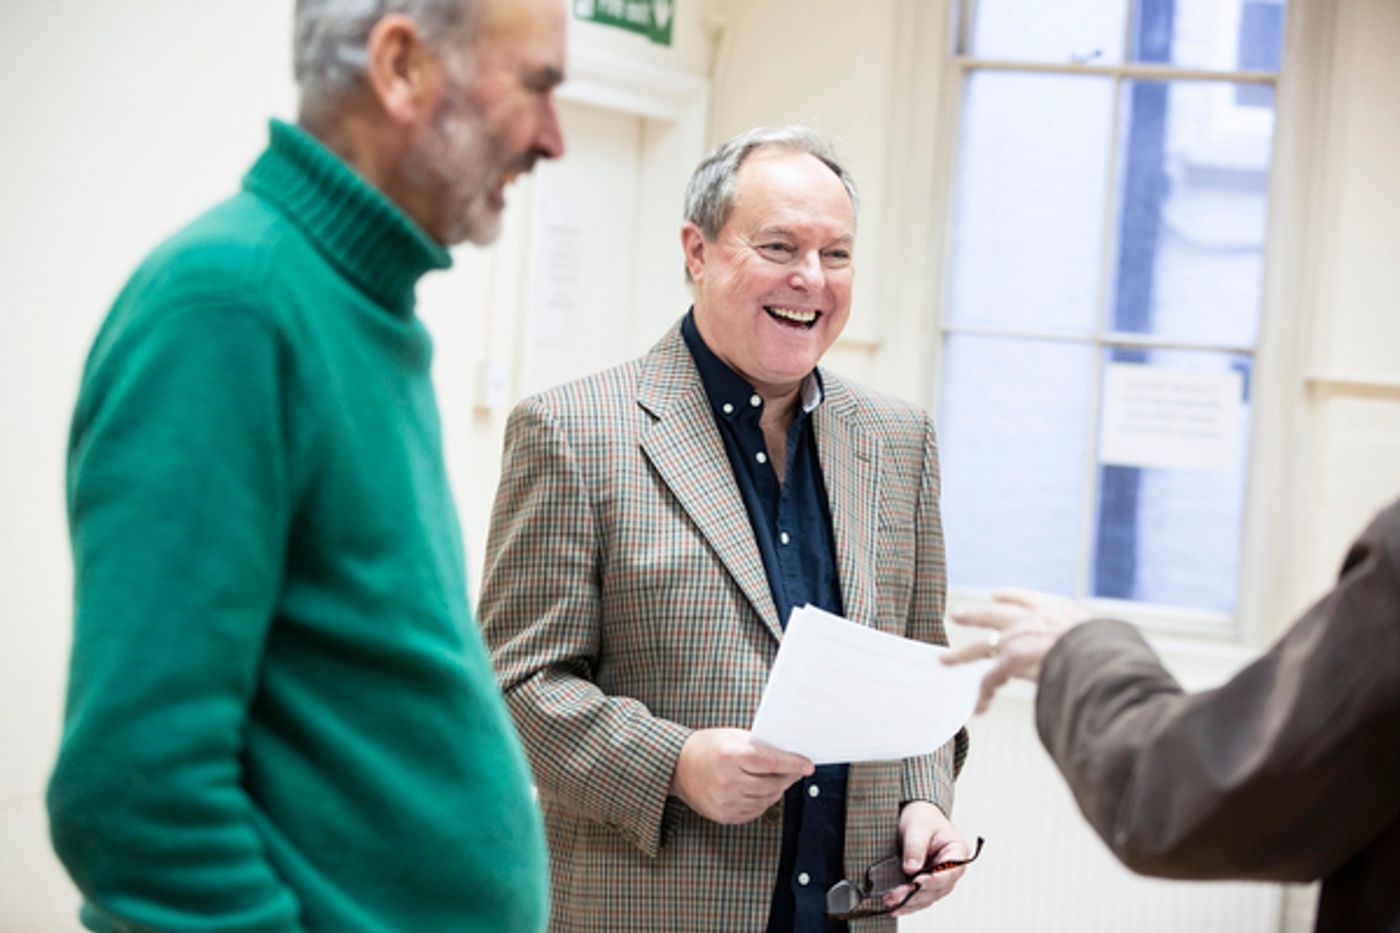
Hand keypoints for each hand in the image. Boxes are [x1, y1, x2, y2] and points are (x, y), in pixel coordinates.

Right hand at [669, 728, 812, 824]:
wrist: (677, 767)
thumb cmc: (707, 747)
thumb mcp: (732, 737)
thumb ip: (759, 747)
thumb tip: (788, 756)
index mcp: (730, 756)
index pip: (771, 762)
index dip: (793, 764)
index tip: (807, 765)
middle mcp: (727, 781)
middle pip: (772, 783)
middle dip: (788, 777)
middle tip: (796, 771)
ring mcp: (725, 801)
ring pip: (767, 799)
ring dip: (778, 789)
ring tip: (778, 779)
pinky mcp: (723, 815)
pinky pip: (755, 811)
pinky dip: (763, 801)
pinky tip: (762, 791)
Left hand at [885, 801, 968, 915]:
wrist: (916, 817)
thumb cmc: (922, 817)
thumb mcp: (917, 826)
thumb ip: (915, 846)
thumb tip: (911, 869)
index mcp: (957, 852)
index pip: (950, 872)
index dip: (934, 880)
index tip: (917, 882)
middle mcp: (951, 870)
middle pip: (937, 889)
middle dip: (915, 894)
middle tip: (895, 896)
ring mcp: (939, 879)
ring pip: (927, 897)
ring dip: (908, 902)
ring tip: (890, 902)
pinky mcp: (927, 884)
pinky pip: (920, 898)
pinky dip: (908, 904)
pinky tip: (895, 907)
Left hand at [943, 588, 1090, 712]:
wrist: (1102, 656)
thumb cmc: (1111, 652)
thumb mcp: (1101, 639)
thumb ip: (1086, 642)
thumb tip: (1096, 654)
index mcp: (1058, 610)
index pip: (1029, 598)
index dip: (1011, 597)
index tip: (997, 595)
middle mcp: (1034, 619)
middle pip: (997, 614)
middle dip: (976, 615)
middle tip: (957, 614)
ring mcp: (1020, 637)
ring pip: (983, 646)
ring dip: (963, 656)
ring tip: (945, 660)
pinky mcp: (1011, 658)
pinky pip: (991, 679)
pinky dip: (984, 694)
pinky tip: (979, 705)